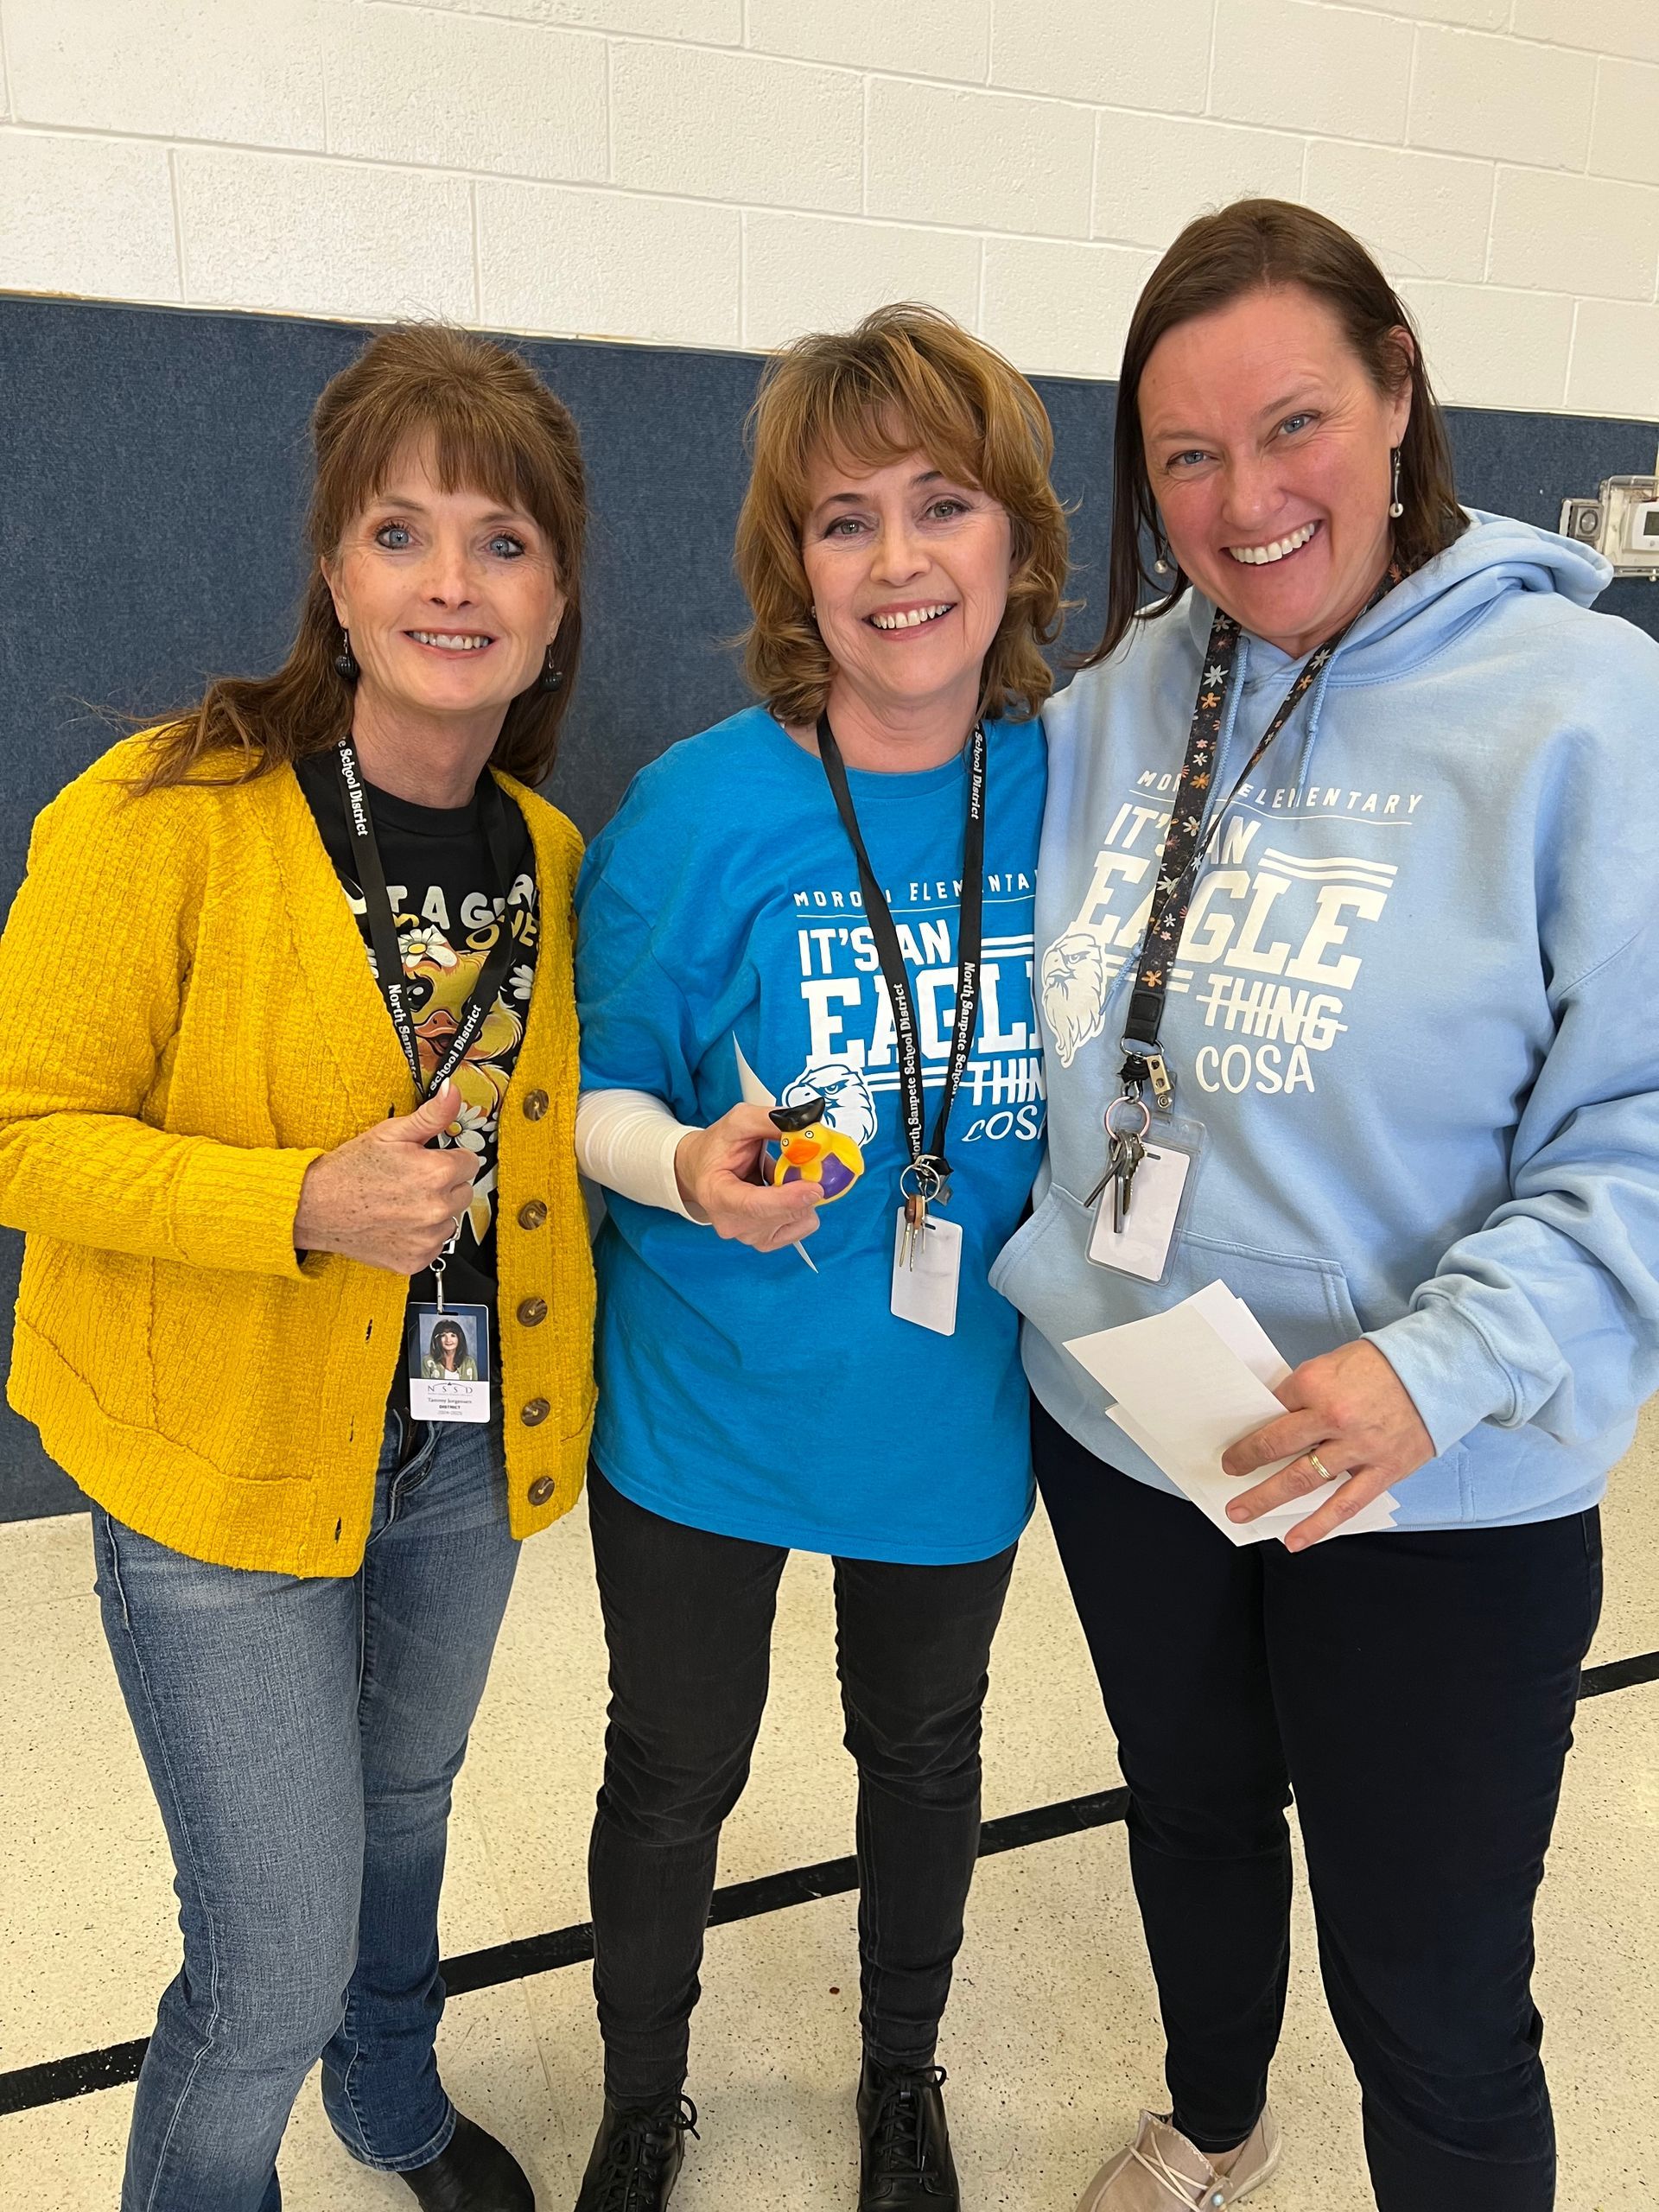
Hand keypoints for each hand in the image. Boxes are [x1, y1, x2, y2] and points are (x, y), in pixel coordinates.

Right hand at [293, 1082, 479, 1274]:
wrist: (314, 1206)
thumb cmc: (351, 1168)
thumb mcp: (391, 1132)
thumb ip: (432, 1114)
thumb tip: (454, 1091)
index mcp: (438, 1172)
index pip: (470, 1162)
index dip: (448, 1158)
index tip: (427, 1160)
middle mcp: (438, 1208)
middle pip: (464, 1192)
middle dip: (444, 1185)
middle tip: (410, 1181)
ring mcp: (427, 1238)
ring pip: (451, 1220)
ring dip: (434, 1212)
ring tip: (401, 1203)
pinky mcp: (416, 1260)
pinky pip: (434, 1244)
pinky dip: (420, 1236)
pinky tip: (397, 1224)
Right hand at [674, 1103, 821, 1252]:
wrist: (702, 1169)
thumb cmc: (716, 1148)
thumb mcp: (738, 1121)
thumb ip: (771, 1120)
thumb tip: (805, 1125)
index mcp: (716, 1194)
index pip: (754, 1205)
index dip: (788, 1199)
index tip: (815, 1187)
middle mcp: (731, 1223)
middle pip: (783, 1213)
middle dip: (802, 1187)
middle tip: (801, 1162)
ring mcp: (749, 1236)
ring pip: (797, 1219)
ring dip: (801, 1194)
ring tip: (780, 1176)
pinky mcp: (766, 1241)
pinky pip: (802, 1226)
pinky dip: (802, 1206)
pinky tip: (785, 1191)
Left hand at [1220, 1339, 1434, 1550]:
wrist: (1440, 1370)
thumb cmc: (1382, 1364)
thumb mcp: (1333, 1363)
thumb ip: (1304, 1391)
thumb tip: (1273, 1417)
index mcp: (1316, 1384)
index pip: (1271, 1410)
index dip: (1251, 1428)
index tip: (1237, 1443)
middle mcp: (1333, 1417)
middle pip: (1277, 1446)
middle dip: (1246, 1464)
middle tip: (1227, 1477)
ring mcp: (1359, 1447)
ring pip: (1304, 1479)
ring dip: (1267, 1499)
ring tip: (1241, 1513)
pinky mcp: (1384, 1470)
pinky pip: (1345, 1504)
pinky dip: (1318, 1526)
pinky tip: (1294, 1541)